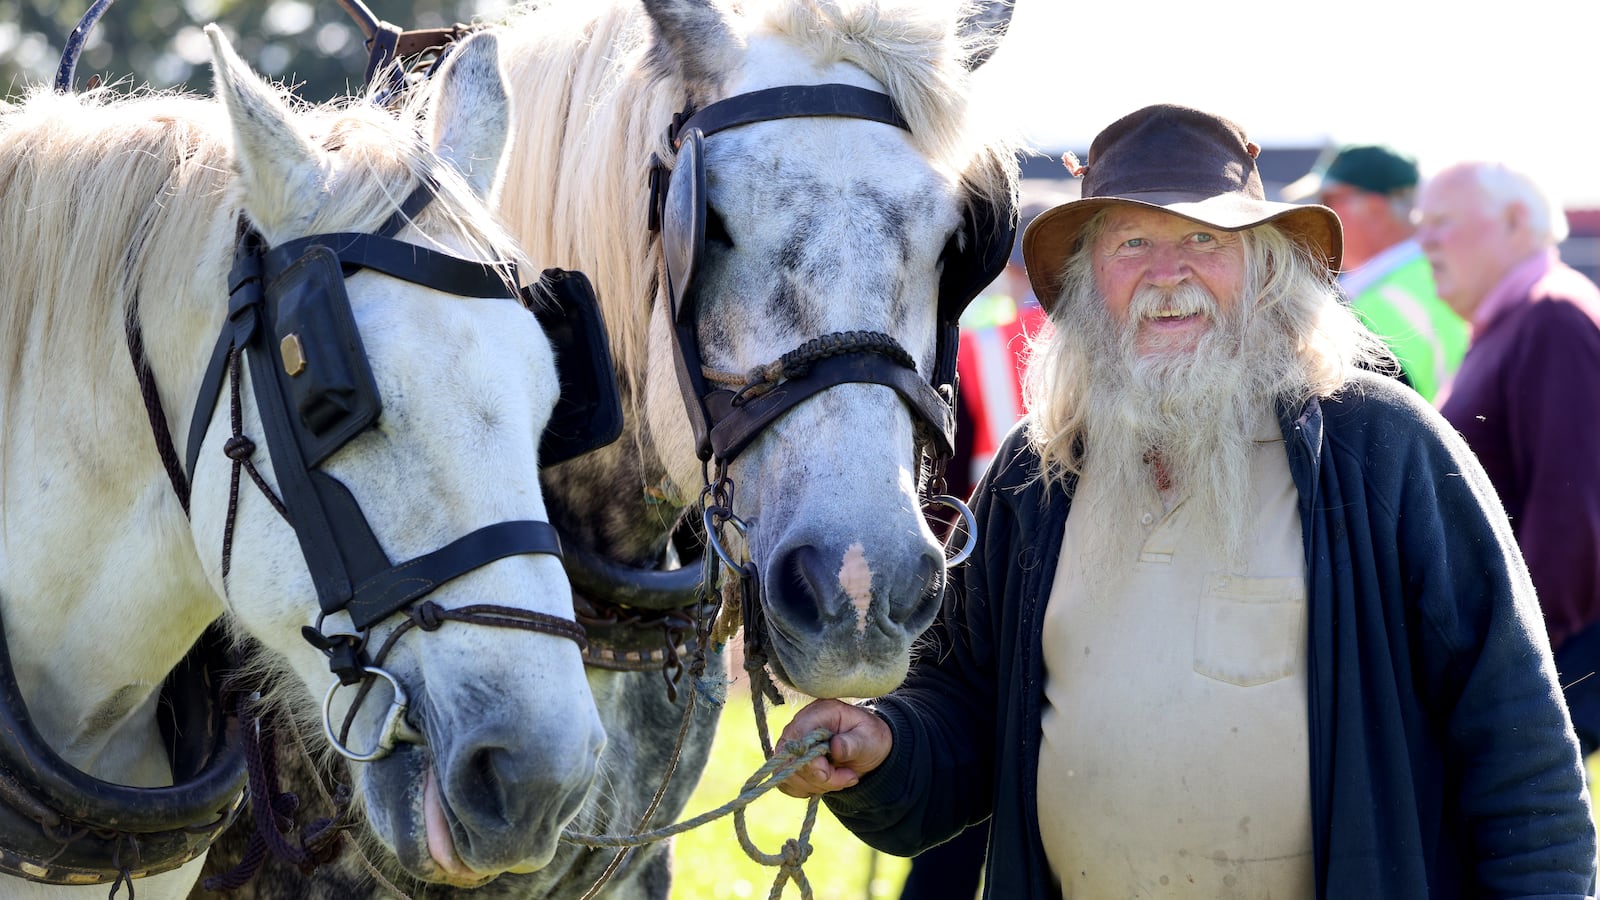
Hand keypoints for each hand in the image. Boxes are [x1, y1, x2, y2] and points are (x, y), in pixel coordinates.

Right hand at [775, 698, 891, 797]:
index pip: (798, 736)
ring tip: (842, 778)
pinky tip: (827, 783)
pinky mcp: (789, 761)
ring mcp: (792, 743)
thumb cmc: (869, 738)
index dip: (810, 761)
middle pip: (790, 758)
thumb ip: (852, 744)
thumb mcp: (869, 739)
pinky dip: (806, 790)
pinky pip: (786, 783)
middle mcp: (799, 725)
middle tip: (848, 777)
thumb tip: (834, 747)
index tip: (830, 774)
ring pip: (787, 774)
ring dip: (815, 785)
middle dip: (818, 777)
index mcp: (819, 712)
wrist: (867, 748)